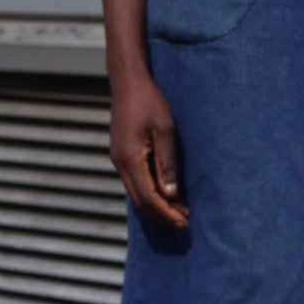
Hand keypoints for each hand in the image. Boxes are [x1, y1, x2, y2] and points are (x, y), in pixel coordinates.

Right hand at [110, 73, 188, 229]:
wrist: (128, 81)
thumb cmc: (149, 101)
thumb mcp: (165, 129)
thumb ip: (167, 162)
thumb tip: (171, 193)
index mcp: (130, 159)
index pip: (148, 198)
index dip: (166, 213)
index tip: (184, 221)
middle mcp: (120, 163)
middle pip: (140, 201)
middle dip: (162, 214)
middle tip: (184, 222)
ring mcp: (118, 159)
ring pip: (136, 193)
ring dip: (156, 205)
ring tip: (179, 211)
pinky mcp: (122, 153)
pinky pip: (134, 181)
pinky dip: (150, 192)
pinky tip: (165, 193)